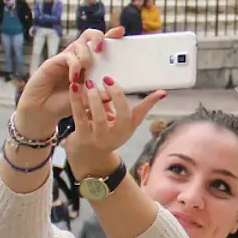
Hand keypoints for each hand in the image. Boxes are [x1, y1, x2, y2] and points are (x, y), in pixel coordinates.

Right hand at [14, 27, 117, 132]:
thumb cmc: (66, 104)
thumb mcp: (86, 101)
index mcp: (90, 63)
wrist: (43, 111)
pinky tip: (74, 78)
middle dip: (98, 37)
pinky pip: (67, 57)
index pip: (101, 45)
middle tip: (101, 49)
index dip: (111, 35)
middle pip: (89, 35)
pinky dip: (74, 66)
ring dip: (86, 55)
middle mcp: (78, 57)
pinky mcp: (54, 62)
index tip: (121, 31)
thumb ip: (97, 96)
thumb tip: (111, 95)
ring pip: (79, 44)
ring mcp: (66, 58)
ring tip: (87, 67)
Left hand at [62, 42, 164, 177]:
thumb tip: (163, 93)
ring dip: (94, 98)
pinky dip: (76, 101)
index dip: (141, 100)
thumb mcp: (128, 123)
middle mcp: (115, 135)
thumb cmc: (111, 134)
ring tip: (89, 82)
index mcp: (127, 129)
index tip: (136, 86)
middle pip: (120, 116)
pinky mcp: (82, 137)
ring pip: (98, 117)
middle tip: (106, 79)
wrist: (90, 158)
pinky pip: (79, 116)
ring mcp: (98, 138)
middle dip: (114, 96)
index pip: (136, 114)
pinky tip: (74, 87)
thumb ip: (143, 107)